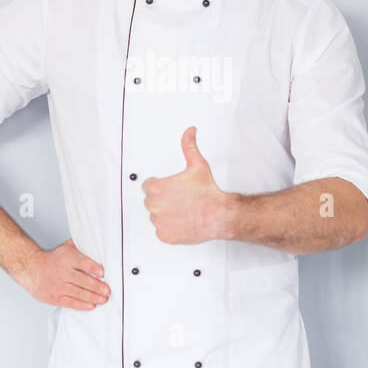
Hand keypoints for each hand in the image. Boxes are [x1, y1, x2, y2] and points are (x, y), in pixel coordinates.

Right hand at [17, 239, 108, 310]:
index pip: (82, 263)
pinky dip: (82, 305)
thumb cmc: (53, 259)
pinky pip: (70, 303)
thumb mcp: (66, 248)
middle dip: (97, 286)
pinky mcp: (55, 297)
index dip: (94, 268)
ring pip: (78, 293)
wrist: (31, 269)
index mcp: (66, 258)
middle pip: (82, 280)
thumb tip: (98, 242)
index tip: (103, 273)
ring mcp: (58, 286)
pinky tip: (91, 305)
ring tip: (103, 299)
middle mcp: (62, 272)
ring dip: (93, 297)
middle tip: (107, 290)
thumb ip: (81, 246)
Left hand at [141, 127, 231, 244]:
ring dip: (166, 215)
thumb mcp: (198, 165)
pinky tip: (183, 222)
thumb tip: (190, 131)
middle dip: (163, 200)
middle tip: (180, 200)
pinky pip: (162, 231)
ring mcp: (158, 222)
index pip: (148, 186)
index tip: (172, 189)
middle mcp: (154, 205)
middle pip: (151, 201)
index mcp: (156, 188)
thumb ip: (189, 146)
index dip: (161, 187)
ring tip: (183, 211)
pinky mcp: (164, 235)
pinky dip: (170, 229)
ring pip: (157, 217)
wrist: (219, 215)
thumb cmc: (208, 192)